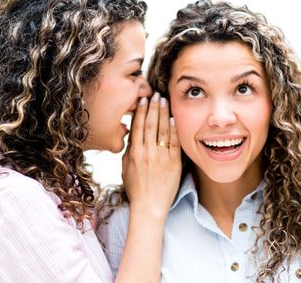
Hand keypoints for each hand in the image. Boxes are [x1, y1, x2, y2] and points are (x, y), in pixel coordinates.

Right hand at [122, 92, 181, 220]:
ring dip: (163, 113)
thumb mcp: (126, 168)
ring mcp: (161, 157)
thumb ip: (129, 151)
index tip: (142, 100)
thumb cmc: (136, 189)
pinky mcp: (173, 162)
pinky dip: (174, 129)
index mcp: (134, 153)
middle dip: (152, 107)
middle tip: (154, 94)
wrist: (149, 207)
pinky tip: (173, 118)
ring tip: (164, 100)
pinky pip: (174, 142)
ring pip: (162, 130)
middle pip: (150, 124)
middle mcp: (147, 152)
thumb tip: (132, 135)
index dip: (140, 111)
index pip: (137, 126)